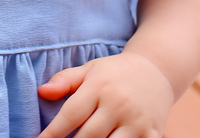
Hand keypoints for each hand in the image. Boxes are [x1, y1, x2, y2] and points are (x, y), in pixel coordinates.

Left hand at [36, 51, 174, 137]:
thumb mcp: (89, 69)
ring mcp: (137, 122)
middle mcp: (118, 104)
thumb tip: (42, 92)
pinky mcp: (153, 134)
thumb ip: (64, 81)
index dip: (53, 133)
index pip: (71, 115)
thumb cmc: (114, 73)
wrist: (157, 71)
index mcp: (99, 86)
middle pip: (88, 136)